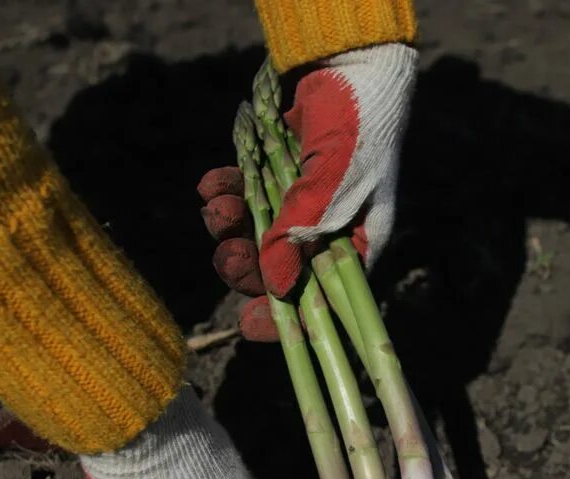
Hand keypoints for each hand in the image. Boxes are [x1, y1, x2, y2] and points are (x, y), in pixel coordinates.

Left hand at [199, 43, 419, 340]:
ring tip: (215, 211)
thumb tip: (273, 287)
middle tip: (227, 256)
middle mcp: (327, 229)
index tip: (250, 326)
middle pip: (278, 269)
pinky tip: (211, 185)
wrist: (352, 61)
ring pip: (253, 232)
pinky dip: (223, 192)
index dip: (288, 319)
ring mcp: (299, 200)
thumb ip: (301, 234)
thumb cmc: (359, 128)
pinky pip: (241, 194)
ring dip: (228, 228)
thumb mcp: (334, 187)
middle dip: (247, 266)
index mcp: (355, 243)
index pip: (321, 299)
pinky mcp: (274, 170)